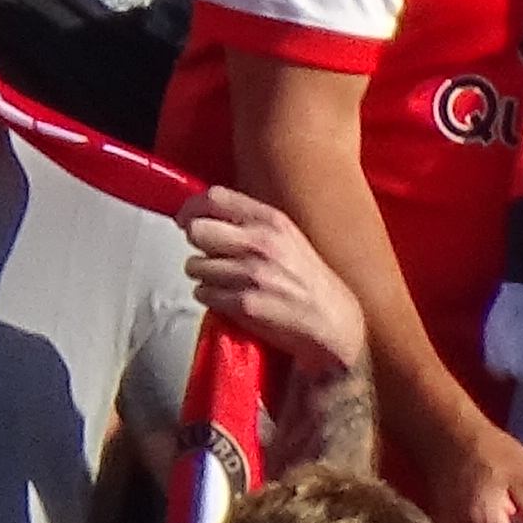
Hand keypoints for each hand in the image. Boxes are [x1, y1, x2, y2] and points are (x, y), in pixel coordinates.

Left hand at [176, 187, 367, 379]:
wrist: (336, 325)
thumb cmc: (309, 282)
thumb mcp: (287, 237)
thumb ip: (250, 222)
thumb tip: (204, 214)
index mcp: (271, 220)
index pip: (214, 197)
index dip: (191, 208)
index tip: (185, 219)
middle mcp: (261, 242)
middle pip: (197, 230)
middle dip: (197, 244)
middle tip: (208, 255)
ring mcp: (252, 273)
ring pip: (195, 265)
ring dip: (203, 275)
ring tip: (223, 281)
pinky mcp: (245, 304)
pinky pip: (203, 293)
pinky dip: (209, 297)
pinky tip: (227, 299)